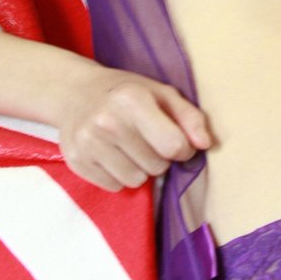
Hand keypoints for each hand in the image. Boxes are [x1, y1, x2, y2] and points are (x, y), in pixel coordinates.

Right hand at [57, 63, 211, 191]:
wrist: (75, 92)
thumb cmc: (126, 93)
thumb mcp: (161, 93)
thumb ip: (189, 116)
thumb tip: (205, 144)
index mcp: (132, 100)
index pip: (173, 145)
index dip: (182, 148)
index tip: (175, 140)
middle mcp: (107, 122)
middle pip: (156, 166)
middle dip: (158, 157)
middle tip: (146, 138)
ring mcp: (88, 143)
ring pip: (135, 181)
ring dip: (139, 168)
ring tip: (129, 146)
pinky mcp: (76, 161)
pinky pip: (114, 187)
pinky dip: (118, 175)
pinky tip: (112, 154)